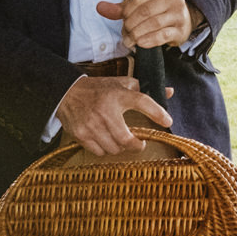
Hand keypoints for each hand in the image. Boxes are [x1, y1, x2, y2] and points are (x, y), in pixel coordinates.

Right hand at [54, 74, 173, 155]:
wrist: (66, 92)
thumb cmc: (97, 89)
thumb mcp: (120, 83)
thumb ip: (143, 89)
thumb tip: (169, 92)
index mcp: (117, 94)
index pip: (142, 102)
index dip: (157, 113)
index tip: (168, 122)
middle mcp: (105, 110)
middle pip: (127, 139)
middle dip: (137, 145)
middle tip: (140, 143)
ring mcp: (92, 124)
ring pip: (114, 148)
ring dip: (120, 147)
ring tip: (120, 140)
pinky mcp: (81, 134)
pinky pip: (99, 151)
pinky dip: (105, 149)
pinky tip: (106, 141)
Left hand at [96, 0, 200, 57]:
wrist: (185, 19)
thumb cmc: (160, 11)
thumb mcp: (142, 5)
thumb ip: (122, 7)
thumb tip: (100, 7)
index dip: (126, 11)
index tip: (122, 20)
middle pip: (145, 11)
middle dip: (131, 24)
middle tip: (125, 34)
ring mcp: (179, 14)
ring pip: (154, 23)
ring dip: (138, 34)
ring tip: (130, 41)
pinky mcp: (181, 29)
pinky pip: (163, 35)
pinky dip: (149, 40)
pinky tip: (141, 44)